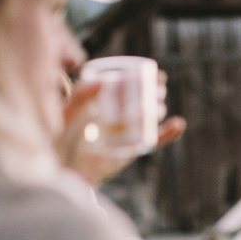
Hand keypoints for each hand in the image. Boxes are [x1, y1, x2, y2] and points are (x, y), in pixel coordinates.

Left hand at [57, 71, 186, 185]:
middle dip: (156, 91)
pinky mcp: (137, 146)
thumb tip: (103, 83)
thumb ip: (79, 95)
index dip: (145, 76)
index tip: (153, 72)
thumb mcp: (67, 112)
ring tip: (156, 107)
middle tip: (158, 87)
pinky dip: (169, 133)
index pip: (130, 83)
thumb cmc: (62, 137)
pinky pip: (157, 139)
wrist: (67, 167)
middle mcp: (122, 112)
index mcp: (107, 99)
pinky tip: (178, 124)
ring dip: (159, 108)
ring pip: (152, 116)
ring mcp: (131, 129)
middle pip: (145, 98)